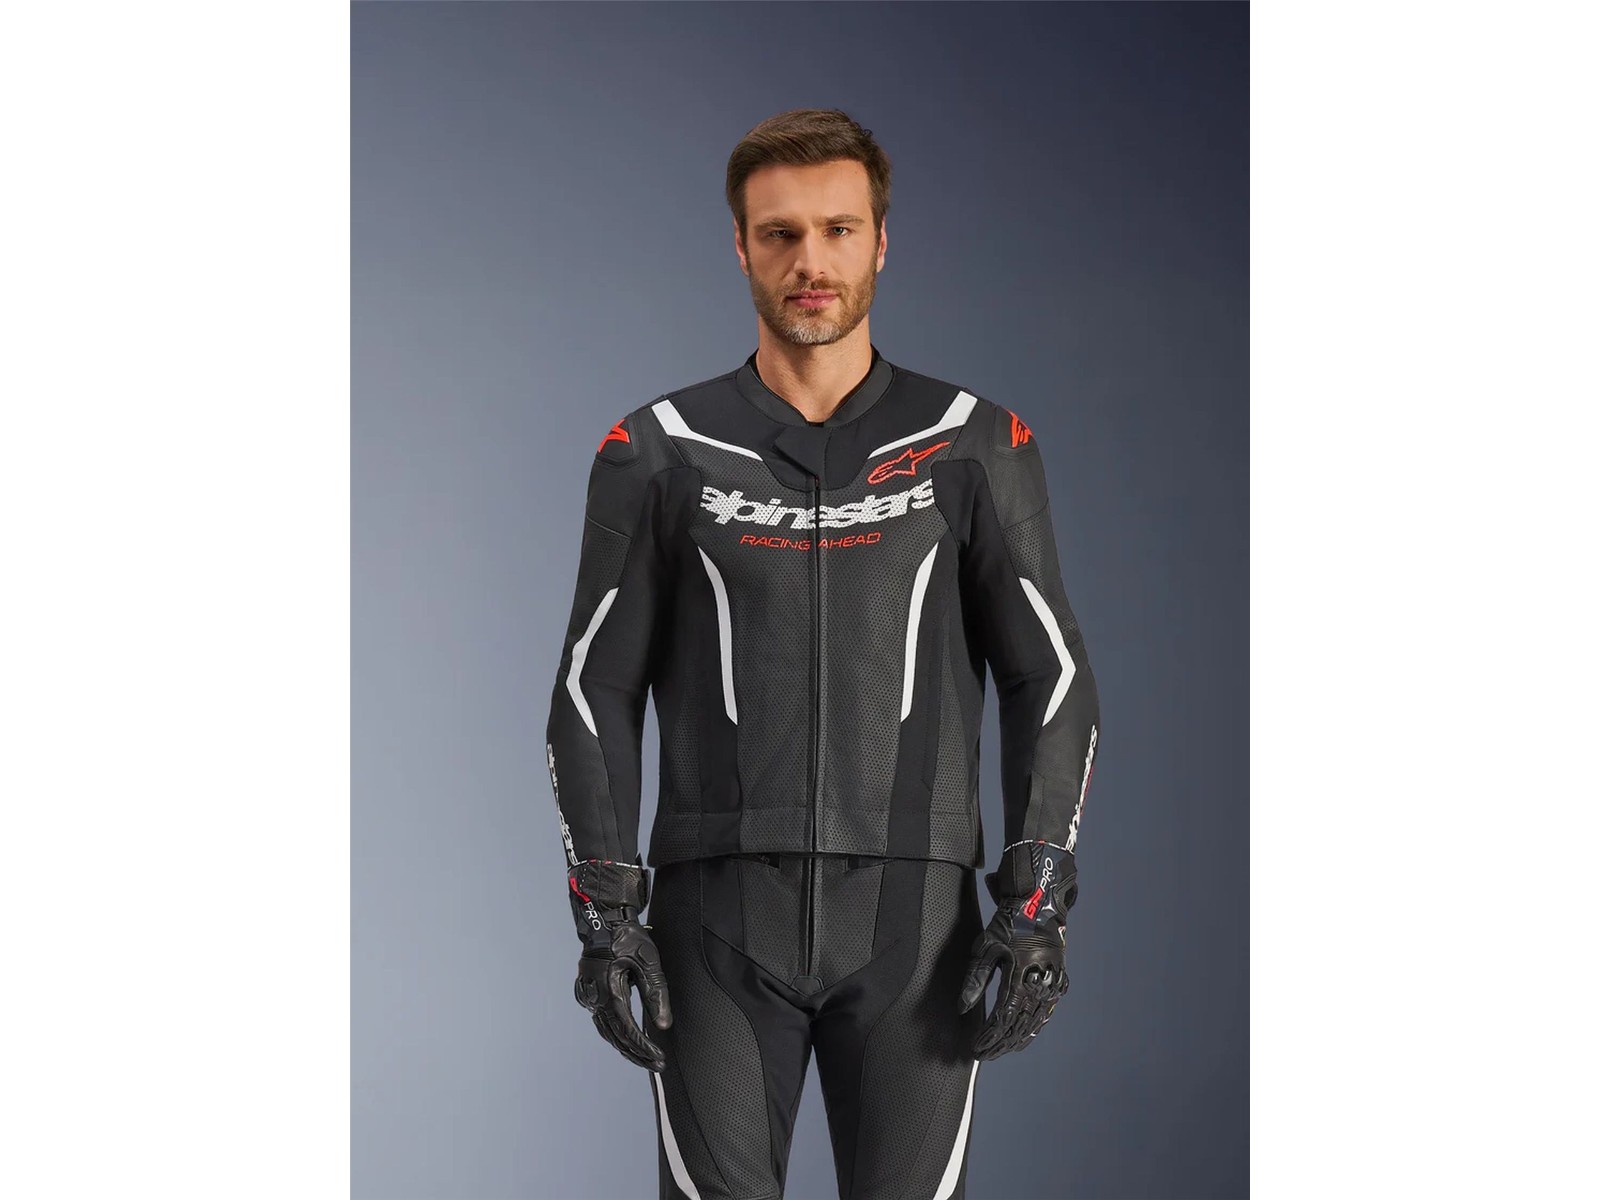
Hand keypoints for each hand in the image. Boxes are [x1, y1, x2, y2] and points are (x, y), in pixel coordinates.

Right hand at [574, 917, 673, 1071]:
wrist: (604, 921)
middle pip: (616, 1037)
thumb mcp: (649, 963)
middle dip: (637, 1054)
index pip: (627, 1030)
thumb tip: (663, 1025)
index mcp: (609, 991)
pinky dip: (616, 1034)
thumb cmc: (628, 938)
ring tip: (646, 1058)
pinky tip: (628, 1041)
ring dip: (626, 1047)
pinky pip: (602, 1022)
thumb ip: (657, 994)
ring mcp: (589, 997)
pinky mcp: (589, 994)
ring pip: (607, 1032)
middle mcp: (595, 998)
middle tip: (657, 1065)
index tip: (659, 1058)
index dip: (643, 1048)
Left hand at [957, 900, 1068, 1059]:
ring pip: (1034, 1023)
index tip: (977, 1048)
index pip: (1003, 1018)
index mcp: (1019, 978)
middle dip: (1000, 1044)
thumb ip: (974, 979)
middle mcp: (1038, 985)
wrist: (1038, 906)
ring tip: (1000, 1050)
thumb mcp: (986, 947)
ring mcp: (1050, 985)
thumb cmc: (1009, 924)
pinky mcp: (1057, 982)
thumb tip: (962, 1007)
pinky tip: (1024, 1036)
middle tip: (984, 1054)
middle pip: (1018, 1026)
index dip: (989, 1037)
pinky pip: (1046, 1013)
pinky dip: (1034, 1028)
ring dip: (1016, 1040)